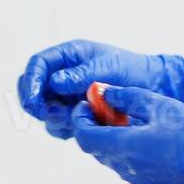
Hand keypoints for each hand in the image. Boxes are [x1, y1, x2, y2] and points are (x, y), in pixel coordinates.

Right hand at [18, 40, 183, 138]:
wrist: (152, 87)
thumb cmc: (132, 69)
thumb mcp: (108, 67)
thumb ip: (81, 74)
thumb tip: (55, 82)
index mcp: (68, 56)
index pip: (38, 65)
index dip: (31, 81)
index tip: (33, 99)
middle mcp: (63, 76)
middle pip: (34, 89)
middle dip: (38, 104)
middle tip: (54, 113)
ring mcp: (67, 96)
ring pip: (45, 110)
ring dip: (55, 118)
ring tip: (79, 116)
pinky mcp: (75, 113)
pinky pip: (59, 124)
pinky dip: (66, 128)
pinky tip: (84, 124)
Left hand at [72, 86, 183, 183]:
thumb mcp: (158, 105)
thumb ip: (125, 97)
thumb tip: (103, 92)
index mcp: (124, 147)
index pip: (84, 136)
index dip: (80, 119)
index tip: (88, 105)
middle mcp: (127, 169)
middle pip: (97, 149)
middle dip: (97, 128)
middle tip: (109, 109)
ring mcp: (140, 182)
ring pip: (115, 160)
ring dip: (115, 142)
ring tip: (134, 123)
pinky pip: (134, 170)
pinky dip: (133, 154)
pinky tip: (153, 141)